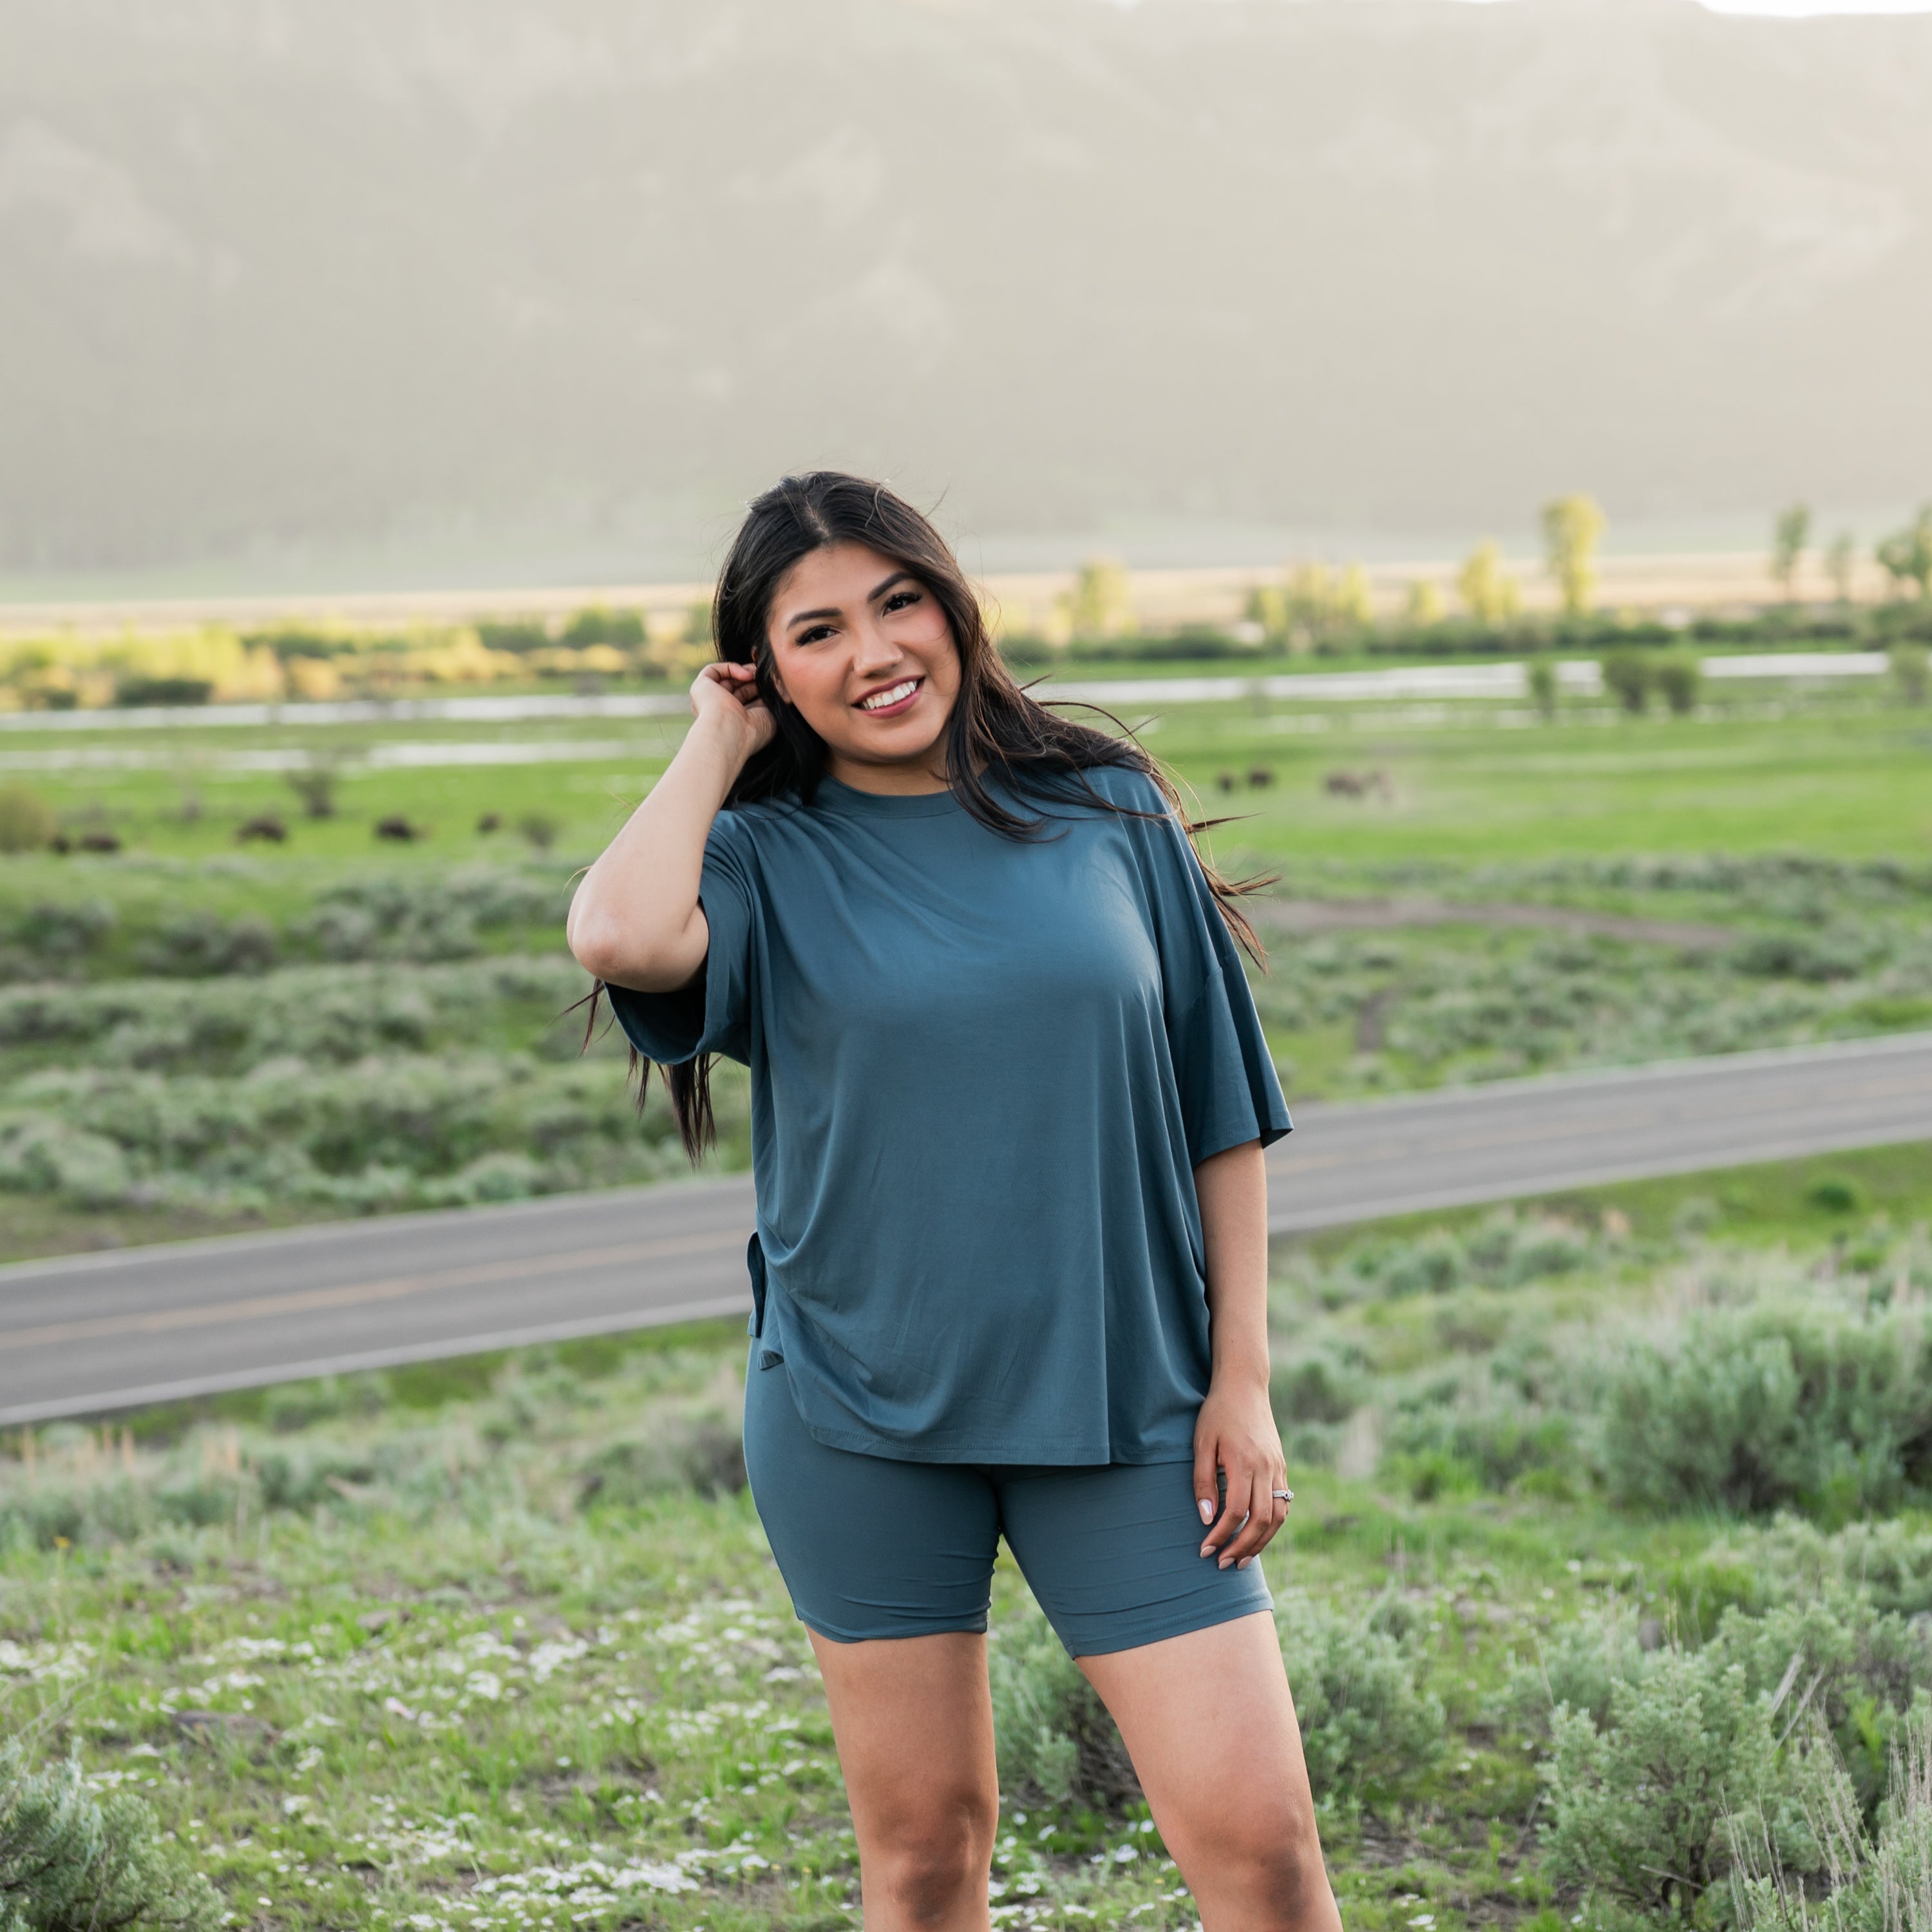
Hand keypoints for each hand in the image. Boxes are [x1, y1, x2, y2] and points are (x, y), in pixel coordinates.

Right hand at [689, 660, 775, 762]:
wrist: (729, 733)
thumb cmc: (751, 732)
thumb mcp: (770, 715)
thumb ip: (776, 699)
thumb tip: (786, 688)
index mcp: (736, 721)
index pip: (749, 698)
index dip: (761, 688)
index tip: (775, 684)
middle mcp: (720, 711)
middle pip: (739, 687)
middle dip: (755, 679)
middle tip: (769, 675)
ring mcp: (709, 699)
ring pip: (727, 678)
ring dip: (745, 672)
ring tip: (758, 674)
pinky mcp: (700, 688)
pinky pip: (714, 670)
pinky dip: (731, 668)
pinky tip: (746, 675)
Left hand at [1194, 1375, 1290, 1570]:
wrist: (1245, 1387)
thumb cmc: (1217, 1413)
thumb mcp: (1202, 1443)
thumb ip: (1203, 1481)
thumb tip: (1206, 1518)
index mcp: (1244, 1462)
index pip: (1236, 1512)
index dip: (1221, 1535)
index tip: (1205, 1549)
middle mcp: (1267, 1468)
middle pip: (1260, 1521)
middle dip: (1242, 1547)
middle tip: (1223, 1563)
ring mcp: (1278, 1468)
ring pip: (1278, 1517)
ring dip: (1261, 1542)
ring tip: (1242, 1559)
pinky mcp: (1282, 1467)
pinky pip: (1284, 1504)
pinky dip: (1273, 1525)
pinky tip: (1258, 1536)